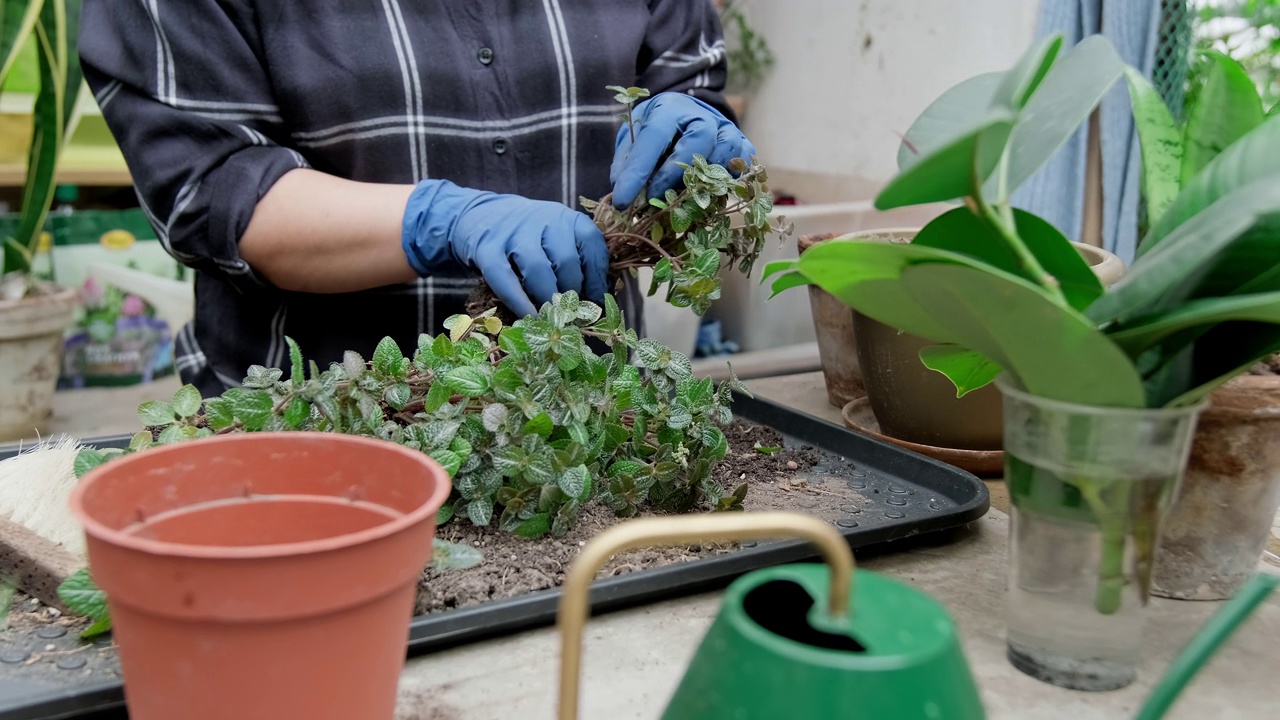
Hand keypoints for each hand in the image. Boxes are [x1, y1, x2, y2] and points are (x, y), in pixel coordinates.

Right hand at [400, 180, 607, 316]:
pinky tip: (528, 317)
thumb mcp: (556, 236)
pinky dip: (519, 302)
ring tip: (553, 319)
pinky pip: (505, 279)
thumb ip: (577, 260)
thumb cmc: (528, 237)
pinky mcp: (487, 249)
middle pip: (566, 261)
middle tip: (573, 315)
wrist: (479, 216)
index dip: (597, 277)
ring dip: (548, 299)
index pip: (591, 244)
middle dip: (573, 293)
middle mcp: (543, 220)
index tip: (596, 302)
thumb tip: (597, 301)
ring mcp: (513, 233)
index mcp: (566, 218)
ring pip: (538, 270)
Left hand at [609, 92, 755, 208]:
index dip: (637, 172)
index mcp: (668, 108)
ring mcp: (726, 127)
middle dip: (675, 175)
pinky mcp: (741, 142)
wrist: (686, 114)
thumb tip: (621, 191)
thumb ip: (626, 161)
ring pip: (725, 152)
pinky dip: (728, 180)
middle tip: (655, 199)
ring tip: (683, 198)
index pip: (653, 138)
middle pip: (700, 140)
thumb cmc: (655, 128)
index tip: (622, 201)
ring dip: (704, 180)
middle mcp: (701, 114)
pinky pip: (742, 162)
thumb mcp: (633, 135)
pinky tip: (709, 193)